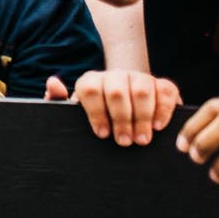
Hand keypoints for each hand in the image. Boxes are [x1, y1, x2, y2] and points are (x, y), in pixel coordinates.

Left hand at [46, 70, 181, 145]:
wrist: (123, 109)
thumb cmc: (96, 117)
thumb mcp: (74, 113)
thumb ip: (58, 101)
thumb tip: (53, 83)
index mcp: (91, 81)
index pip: (90, 89)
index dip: (96, 113)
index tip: (102, 134)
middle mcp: (115, 75)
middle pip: (116, 91)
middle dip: (121, 119)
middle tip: (124, 141)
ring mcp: (139, 77)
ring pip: (141, 90)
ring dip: (142, 117)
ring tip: (141, 140)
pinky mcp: (161, 85)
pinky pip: (165, 90)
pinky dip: (163, 109)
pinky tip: (158, 126)